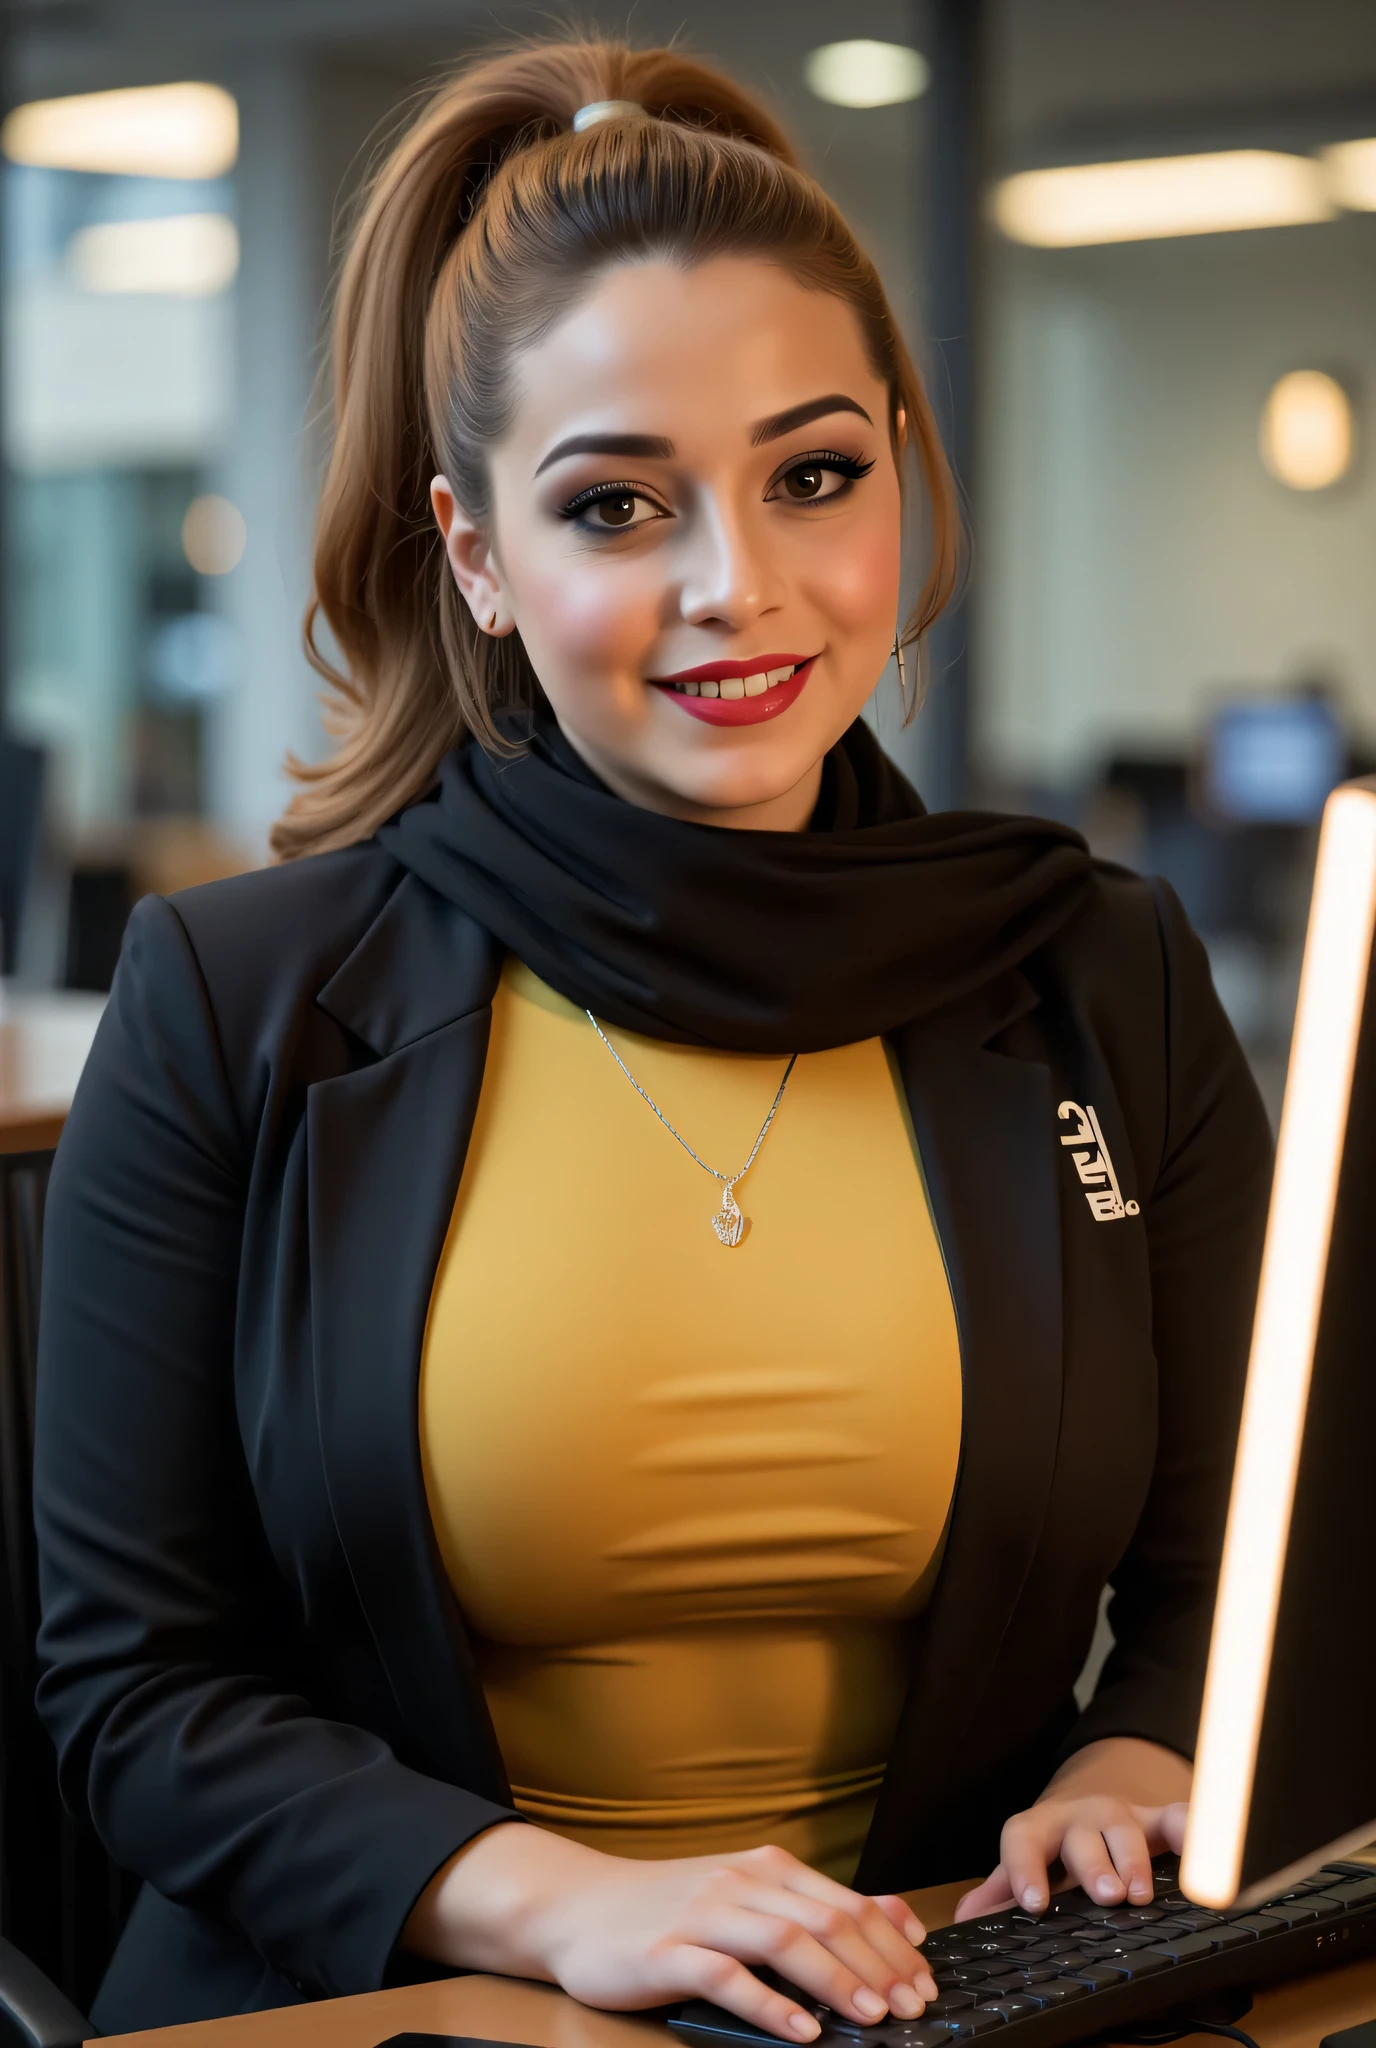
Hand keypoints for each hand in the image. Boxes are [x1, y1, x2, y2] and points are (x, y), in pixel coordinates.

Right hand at [404, 1821, 937, 2041]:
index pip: (845, 1903)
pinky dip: (768, 2004)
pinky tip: (799, 2031)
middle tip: (913, 2008)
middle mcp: (739, 1882)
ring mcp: (702, 1914)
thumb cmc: (667, 1910)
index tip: (926, 1983)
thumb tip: (896, 1914)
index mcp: (765, 1869)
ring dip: (834, 1981)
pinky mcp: (667, 1951)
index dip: (892, 1944)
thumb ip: (817, 1905)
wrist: (578, 1906)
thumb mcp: (747, 1896)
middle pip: (824, 1920)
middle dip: (877, 1966)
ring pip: (783, 1941)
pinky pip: (725, 1976)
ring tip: (870, 2018)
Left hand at [954, 1737, 1191, 1919]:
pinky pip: (1176, 1816)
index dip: (1026, 1867)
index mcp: (1039, 1828)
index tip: (1032, 1903)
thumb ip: (998, 1891)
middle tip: (1106, 1896)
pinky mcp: (1157, 1818)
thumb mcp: (1024, 1864)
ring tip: (1139, 1894)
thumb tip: (965, 1920)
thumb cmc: (1052, 1848)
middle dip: (1094, 1865)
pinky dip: (1191, 1829)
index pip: (1022, 1838)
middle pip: (1082, 1835)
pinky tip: (1202, 1850)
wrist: (1086, 1804)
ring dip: (1133, 1860)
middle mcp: (1078, 1817)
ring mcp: (1119, 1814)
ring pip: (1125, 1828)